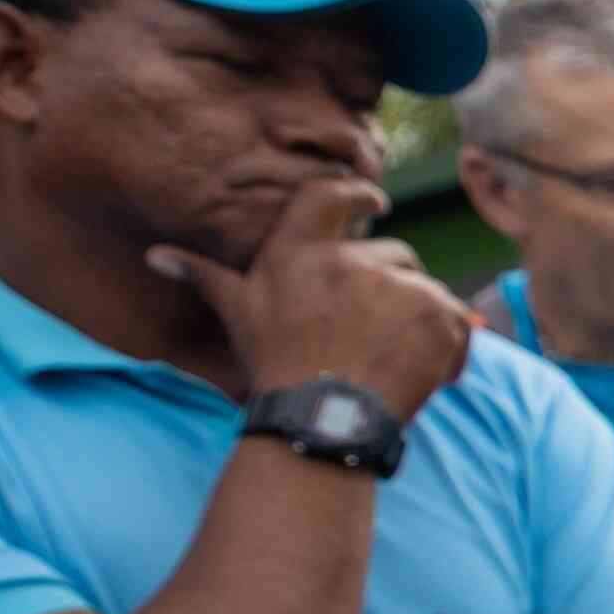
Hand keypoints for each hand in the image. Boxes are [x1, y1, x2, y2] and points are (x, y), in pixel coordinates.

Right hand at [154, 171, 469, 413]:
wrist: (320, 420)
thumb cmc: (275, 365)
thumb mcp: (237, 313)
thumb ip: (204, 275)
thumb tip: (155, 254)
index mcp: (300, 250)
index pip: (331, 196)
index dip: (357, 194)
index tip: (375, 200)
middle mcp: (350, 259)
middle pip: (394, 255)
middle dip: (393, 288)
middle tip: (375, 333)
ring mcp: (396, 285)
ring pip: (426, 288)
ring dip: (420, 319)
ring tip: (395, 358)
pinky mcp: (436, 314)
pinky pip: (458, 321)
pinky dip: (452, 347)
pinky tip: (428, 373)